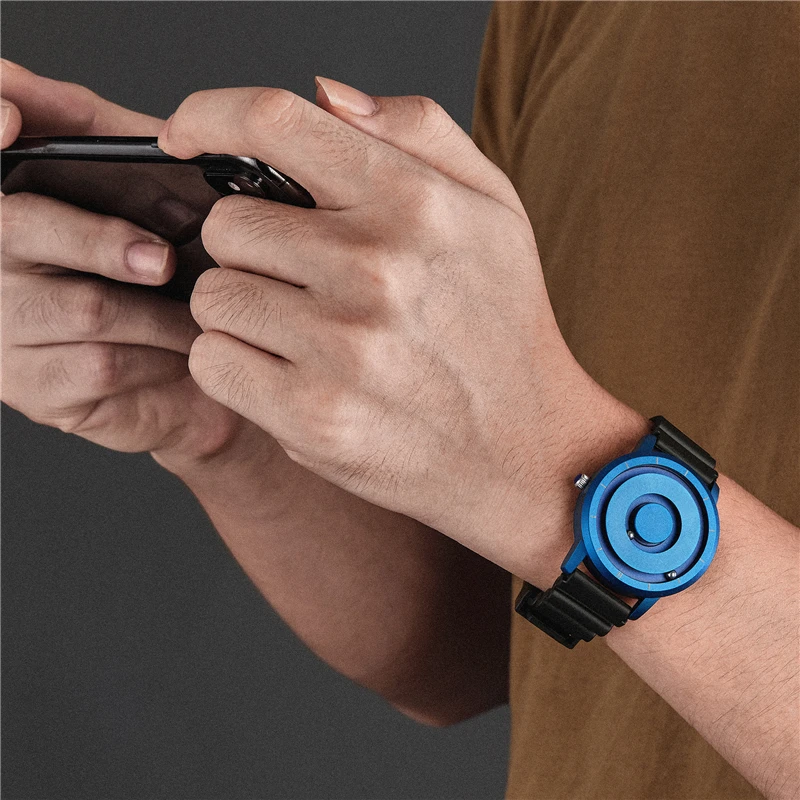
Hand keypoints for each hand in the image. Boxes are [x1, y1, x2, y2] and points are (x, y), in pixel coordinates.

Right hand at [0, 60, 263, 461]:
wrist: (193, 374)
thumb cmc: (166, 277)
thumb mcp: (142, 188)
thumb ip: (99, 135)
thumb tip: (40, 90)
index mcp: (11, 204)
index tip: (10, 119)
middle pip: (19, 228)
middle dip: (102, 238)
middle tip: (162, 259)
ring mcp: (3, 330)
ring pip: (83, 307)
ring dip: (160, 310)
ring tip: (200, 309)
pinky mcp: (34, 389)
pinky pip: (101, 365)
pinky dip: (159, 354)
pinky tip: (181, 351)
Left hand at [160, 79, 624, 570]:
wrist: (524, 449)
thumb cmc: (502, 328)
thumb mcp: (493, 210)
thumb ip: (417, 132)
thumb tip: (327, 95)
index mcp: (413, 203)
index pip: (275, 124)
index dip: (210, 115)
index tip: (184, 135)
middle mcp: (375, 268)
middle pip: (226, 223)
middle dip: (251, 249)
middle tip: (302, 282)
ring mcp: (342, 348)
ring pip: (213, 295)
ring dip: (244, 312)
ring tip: (306, 335)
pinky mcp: (312, 417)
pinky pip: (212, 361)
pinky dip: (237, 366)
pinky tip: (291, 375)